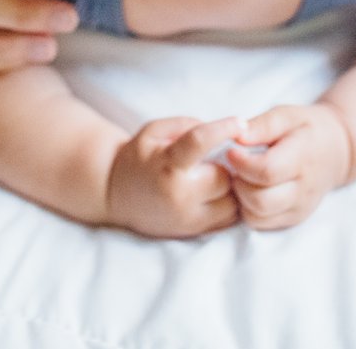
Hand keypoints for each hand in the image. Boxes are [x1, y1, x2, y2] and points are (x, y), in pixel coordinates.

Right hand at [105, 117, 242, 237]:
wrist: (114, 194)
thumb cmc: (138, 158)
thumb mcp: (153, 131)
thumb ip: (185, 125)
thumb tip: (218, 129)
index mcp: (166, 165)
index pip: (199, 142)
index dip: (223, 129)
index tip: (241, 122)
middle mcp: (179, 195)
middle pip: (224, 177)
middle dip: (226, 166)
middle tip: (218, 159)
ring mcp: (188, 218)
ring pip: (232, 202)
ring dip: (231, 188)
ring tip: (215, 177)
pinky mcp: (193, 232)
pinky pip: (228, 220)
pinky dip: (229, 205)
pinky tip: (216, 194)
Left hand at [224, 103, 351, 230]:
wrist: (337, 152)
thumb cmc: (307, 129)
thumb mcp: (287, 115)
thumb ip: (262, 125)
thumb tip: (236, 137)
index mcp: (303, 159)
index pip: (267, 171)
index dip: (242, 163)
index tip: (231, 150)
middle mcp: (303, 190)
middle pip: (259, 200)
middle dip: (238, 182)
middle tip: (234, 166)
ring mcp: (299, 208)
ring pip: (256, 216)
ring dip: (241, 198)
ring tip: (242, 176)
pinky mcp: (293, 219)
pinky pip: (260, 222)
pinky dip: (248, 208)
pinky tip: (250, 188)